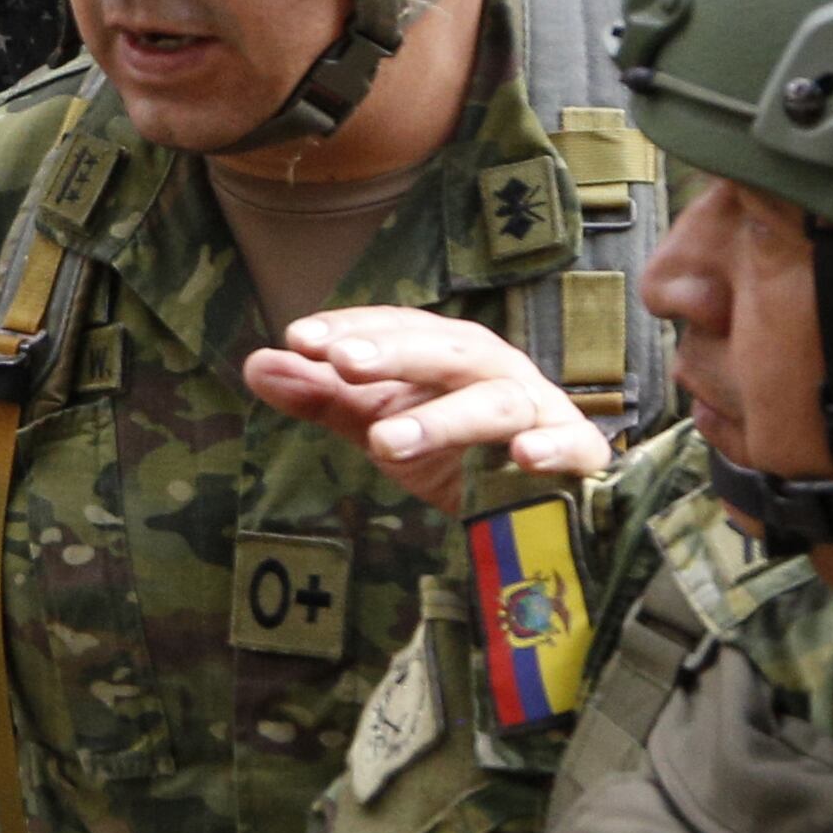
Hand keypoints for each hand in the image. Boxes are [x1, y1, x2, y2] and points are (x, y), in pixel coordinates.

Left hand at [241, 305, 613, 516]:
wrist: (539, 503)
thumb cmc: (457, 450)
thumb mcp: (384, 423)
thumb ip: (325, 397)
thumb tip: (256, 364)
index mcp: (445, 354)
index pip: (397, 330)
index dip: (352, 331)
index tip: (298, 339)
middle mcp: (493, 371)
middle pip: (446, 351)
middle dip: (395, 353)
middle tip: (340, 363)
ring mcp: (537, 411)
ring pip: (494, 404)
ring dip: (443, 419)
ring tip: (384, 442)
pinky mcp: (577, 455)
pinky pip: (570, 447)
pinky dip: (552, 449)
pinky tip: (524, 456)